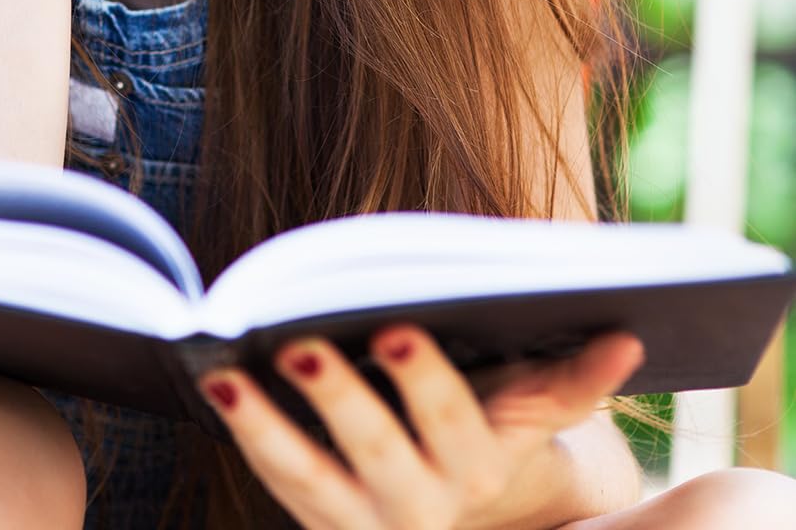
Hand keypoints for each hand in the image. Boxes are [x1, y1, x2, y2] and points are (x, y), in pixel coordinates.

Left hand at [195, 324, 644, 528]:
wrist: (485, 528)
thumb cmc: (505, 436)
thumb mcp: (541, 415)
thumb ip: (570, 379)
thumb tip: (627, 334)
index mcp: (483, 465)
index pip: (455, 422)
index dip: (426, 382)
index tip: (395, 331)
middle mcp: (426, 505)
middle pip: (377, 452)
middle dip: (339, 399)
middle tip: (299, 339)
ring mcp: (371, 523)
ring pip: (313, 481)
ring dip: (266, 428)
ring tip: (224, 374)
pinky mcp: (329, 527)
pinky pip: (283, 486)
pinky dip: (249, 438)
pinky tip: (214, 382)